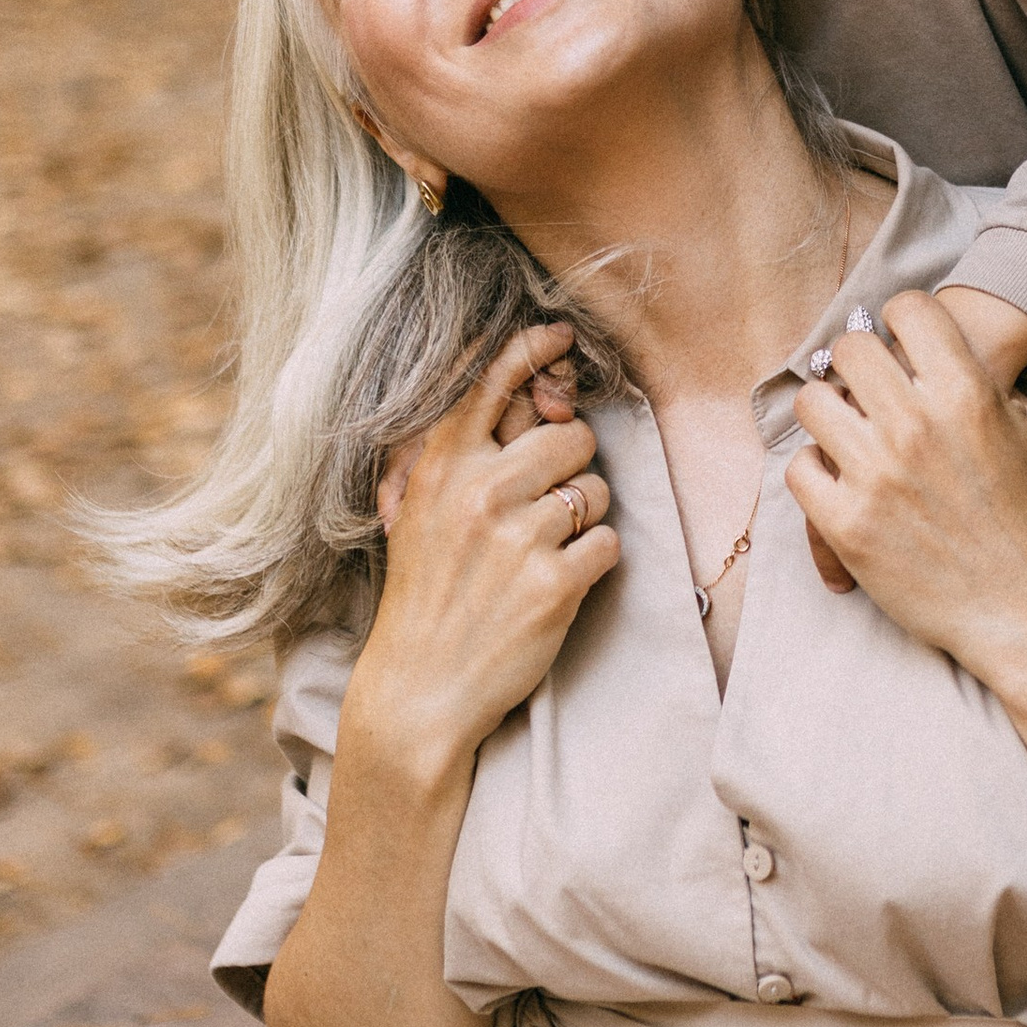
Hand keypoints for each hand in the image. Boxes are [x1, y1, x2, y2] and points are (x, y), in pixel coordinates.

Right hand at [350, 323, 615, 787]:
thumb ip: (466, 459)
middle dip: (571, 465)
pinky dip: (593, 562)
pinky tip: (557, 583)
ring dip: (583, 518)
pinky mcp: (555, 583)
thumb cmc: (426, 597)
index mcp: (443, 468)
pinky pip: (608, 542)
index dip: (532, 350)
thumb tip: (531, 400)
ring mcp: (519, 537)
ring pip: (595, 489)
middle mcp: (480, 492)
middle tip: (544, 506)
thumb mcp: (422, 513)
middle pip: (570, 436)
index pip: (492, 383)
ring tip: (543, 553)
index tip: (561, 336)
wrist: (419, 690)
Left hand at [787, 292, 1026, 690]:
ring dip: (828, 413)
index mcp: (967, 394)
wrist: (1026, 608)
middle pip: (849, 349)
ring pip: (812, 403)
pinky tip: (838, 482)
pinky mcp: (848, 525)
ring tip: (845, 432)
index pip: (908, 310)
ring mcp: (876, 475)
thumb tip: (961, 370)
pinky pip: (799, 469)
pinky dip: (815, 472)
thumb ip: (995, 393)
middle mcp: (916, 426)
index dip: (901, 319)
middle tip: (865, 386)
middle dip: (857, 363)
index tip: (900, 341)